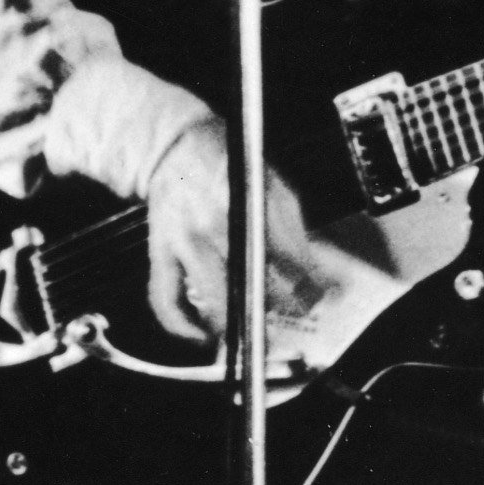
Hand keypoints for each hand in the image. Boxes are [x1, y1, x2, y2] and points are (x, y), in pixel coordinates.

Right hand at [140, 115, 336, 349]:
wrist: (175, 149)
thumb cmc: (227, 166)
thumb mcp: (273, 185)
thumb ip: (292, 228)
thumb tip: (313, 271)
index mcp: (250, 205)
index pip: (291, 259)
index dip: (311, 284)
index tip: (321, 295)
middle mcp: (218, 224)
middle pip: (258, 284)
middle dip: (283, 305)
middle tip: (293, 310)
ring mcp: (187, 243)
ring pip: (216, 300)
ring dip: (237, 323)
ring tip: (252, 330)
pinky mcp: (162, 254)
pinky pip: (166, 301)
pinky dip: (182, 326)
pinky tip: (200, 335)